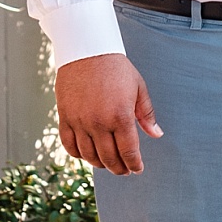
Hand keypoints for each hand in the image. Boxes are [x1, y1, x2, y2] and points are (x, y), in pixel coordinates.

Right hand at [55, 53, 161, 174]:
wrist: (87, 51)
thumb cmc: (117, 69)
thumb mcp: (138, 89)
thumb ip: (147, 115)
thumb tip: (157, 134)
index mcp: (121, 116)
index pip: (128, 151)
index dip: (134, 164)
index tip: (137, 169)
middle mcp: (99, 122)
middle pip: (109, 158)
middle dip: (119, 168)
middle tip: (124, 170)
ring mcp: (80, 121)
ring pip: (89, 155)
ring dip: (100, 164)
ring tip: (108, 164)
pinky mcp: (65, 117)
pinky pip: (69, 145)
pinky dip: (78, 154)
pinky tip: (87, 154)